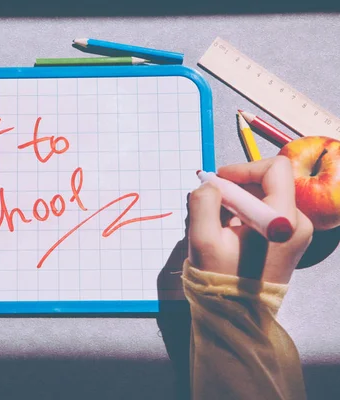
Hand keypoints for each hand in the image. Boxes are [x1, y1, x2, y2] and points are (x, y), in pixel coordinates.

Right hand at [187, 156, 312, 283]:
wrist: (236, 314)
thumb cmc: (221, 278)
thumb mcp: (203, 238)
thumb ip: (204, 201)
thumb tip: (211, 184)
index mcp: (284, 219)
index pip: (274, 169)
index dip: (243, 169)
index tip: (219, 181)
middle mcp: (298, 223)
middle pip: (269, 183)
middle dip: (237, 187)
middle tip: (212, 202)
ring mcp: (296, 233)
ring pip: (265, 198)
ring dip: (238, 202)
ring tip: (217, 221)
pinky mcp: (289, 241)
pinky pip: (267, 213)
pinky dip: (245, 214)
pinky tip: (228, 231)